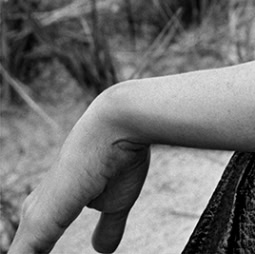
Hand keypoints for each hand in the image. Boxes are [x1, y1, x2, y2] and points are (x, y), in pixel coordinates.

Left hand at [11, 90, 150, 253]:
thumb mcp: (116, 202)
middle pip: (22, 253)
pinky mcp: (37, 225)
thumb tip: (102, 250)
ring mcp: (34, 220)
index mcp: (51, 207)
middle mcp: (36, 212)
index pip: (32, 249)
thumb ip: (108, 226)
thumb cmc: (120, 156)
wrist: (118, 125)